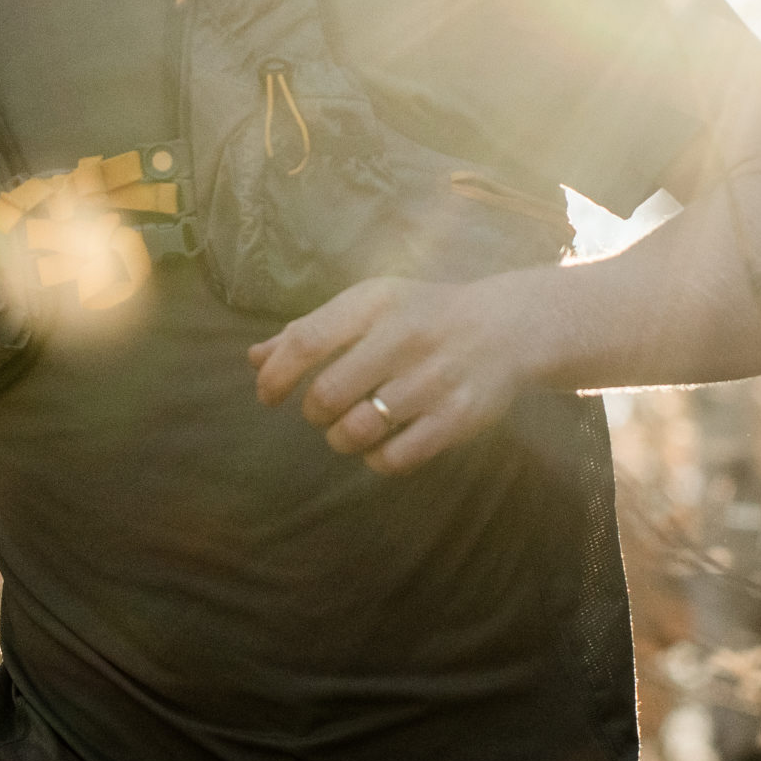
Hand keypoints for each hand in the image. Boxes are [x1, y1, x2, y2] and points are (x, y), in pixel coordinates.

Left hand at [248, 274, 547, 472]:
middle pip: (327, 395)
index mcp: (376, 303)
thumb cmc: (420, 315)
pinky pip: (393, 458)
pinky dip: (375, 458)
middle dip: (316, 413)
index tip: (268, 397)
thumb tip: (255, 359)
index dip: (276, 376)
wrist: (506, 327)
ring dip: (342, 437)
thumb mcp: (370, 307)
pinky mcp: (457, 418)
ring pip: (357, 431)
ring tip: (354, 426)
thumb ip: (311, 331)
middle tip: (326, 410)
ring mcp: (434, 380)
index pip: (306, 341)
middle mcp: (405, 337)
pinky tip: (382, 443)